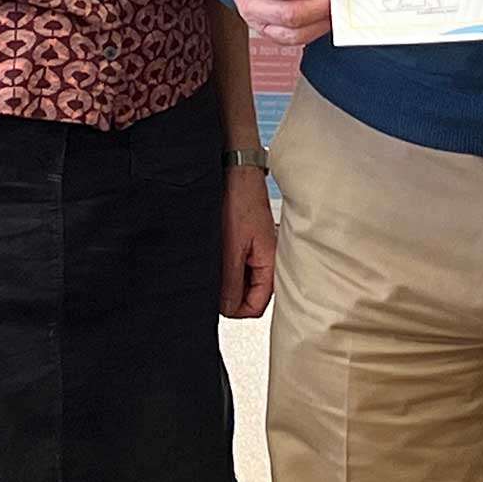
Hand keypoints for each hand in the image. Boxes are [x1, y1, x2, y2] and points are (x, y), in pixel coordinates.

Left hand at [220, 167, 276, 318]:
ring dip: (225, 277)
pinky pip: (236, 266)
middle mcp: (267, 261)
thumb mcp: (230, 250)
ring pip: (240, 281)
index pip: (255, 306)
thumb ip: (231, 283)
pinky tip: (215, 251)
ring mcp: (257, 252)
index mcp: (271, 264)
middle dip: (228, 292)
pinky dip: (224, 264)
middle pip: (248, 296)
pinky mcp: (247, 244)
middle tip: (212, 276)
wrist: (234, 172)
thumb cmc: (238, 202)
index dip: (235, 308)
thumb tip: (228, 309)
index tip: (216, 299)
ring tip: (213, 259)